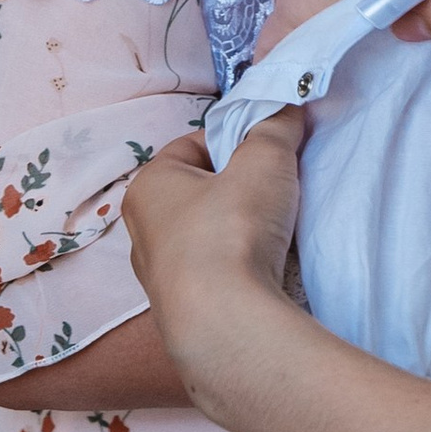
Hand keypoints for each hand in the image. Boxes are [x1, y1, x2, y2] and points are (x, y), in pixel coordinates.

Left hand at [125, 111, 305, 400]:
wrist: (226, 327)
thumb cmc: (232, 231)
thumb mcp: (264, 162)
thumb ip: (276, 126)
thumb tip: (289, 104)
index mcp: (148, 186)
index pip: (194, 144)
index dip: (235, 141)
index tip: (269, 152)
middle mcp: (141, 231)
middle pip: (201, 192)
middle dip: (239, 188)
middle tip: (277, 190)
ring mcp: (158, 278)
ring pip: (207, 237)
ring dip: (240, 232)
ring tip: (276, 235)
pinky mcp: (181, 313)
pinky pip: (215, 276)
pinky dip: (239, 269)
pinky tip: (266, 273)